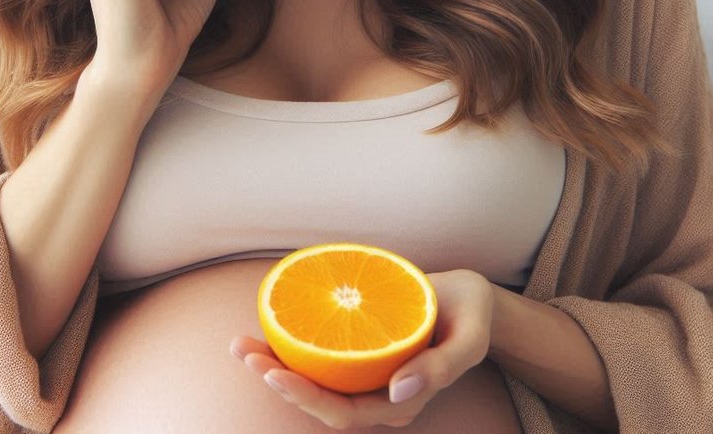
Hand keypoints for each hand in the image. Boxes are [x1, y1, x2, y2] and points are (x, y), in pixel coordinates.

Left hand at [230, 269, 494, 429]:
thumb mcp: (469, 340)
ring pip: (312, 379)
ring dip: (273, 364)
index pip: (343, 413)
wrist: (470, 298)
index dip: (305, 398)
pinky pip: (316, 354)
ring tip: (240, 344)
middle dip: (277, 381)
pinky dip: (288, 342)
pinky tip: (265, 323)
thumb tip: (397, 393)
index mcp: (399, 403)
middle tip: (245, 353)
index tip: (274, 372)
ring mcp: (362, 374)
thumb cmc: (472, 317)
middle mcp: (375, 395)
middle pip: (318, 400)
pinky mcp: (354, 350)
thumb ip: (441, 368)